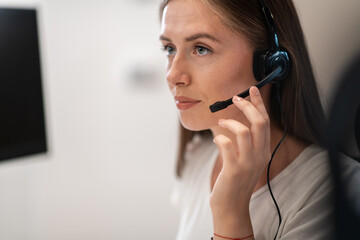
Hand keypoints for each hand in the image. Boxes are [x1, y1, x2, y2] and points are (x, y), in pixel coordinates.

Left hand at [210, 86, 270, 237]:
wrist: (232, 206)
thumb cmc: (235, 181)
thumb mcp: (246, 161)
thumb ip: (245, 144)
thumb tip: (236, 123)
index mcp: (264, 151)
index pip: (265, 122)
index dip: (259, 104)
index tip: (253, 90)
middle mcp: (260, 155)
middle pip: (260, 122)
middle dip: (248, 105)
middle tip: (235, 97)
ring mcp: (248, 163)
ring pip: (245, 131)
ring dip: (231, 122)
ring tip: (221, 120)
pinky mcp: (234, 169)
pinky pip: (227, 145)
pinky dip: (220, 138)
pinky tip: (215, 140)